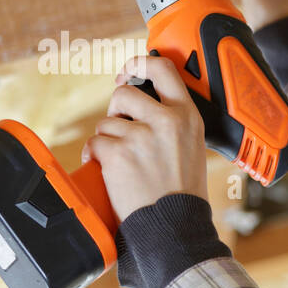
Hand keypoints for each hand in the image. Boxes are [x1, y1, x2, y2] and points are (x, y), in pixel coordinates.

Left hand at [81, 55, 208, 223]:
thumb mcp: (191, 146)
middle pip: (124, 93)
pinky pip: (95, 143)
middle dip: (117, 112)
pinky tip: (110, 172)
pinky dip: (97, 157)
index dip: (139, 63)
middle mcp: (166, 120)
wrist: (174, 224)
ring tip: (123, 162)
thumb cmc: (183, 192)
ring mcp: (141, 136)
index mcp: (187, 116)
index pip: (163, 69)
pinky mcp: (118, 153)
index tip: (128, 72)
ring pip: (106, 122)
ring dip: (108, 140)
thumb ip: (171, 121)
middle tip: (123, 132)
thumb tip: (140, 104)